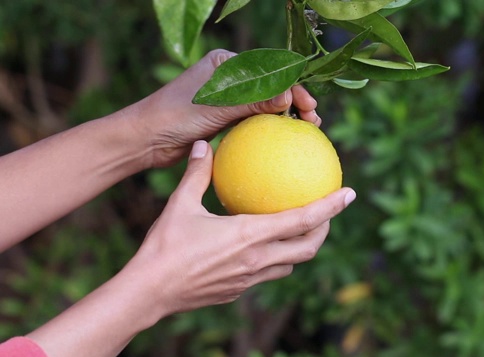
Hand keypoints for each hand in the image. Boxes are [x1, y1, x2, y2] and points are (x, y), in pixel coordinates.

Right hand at [127, 141, 355, 314]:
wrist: (149, 292)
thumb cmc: (164, 247)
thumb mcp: (180, 204)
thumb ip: (197, 173)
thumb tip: (206, 144)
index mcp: (249, 235)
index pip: (302, 219)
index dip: (331, 207)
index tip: (350, 194)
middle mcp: (257, 259)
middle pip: (308, 247)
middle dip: (325, 229)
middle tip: (328, 211)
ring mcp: (249, 279)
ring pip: (291, 263)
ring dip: (303, 246)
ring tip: (302, 228)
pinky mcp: (239, 290)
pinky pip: (269, 273)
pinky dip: (278, 258)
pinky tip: (264, 247)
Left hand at [132, 49, 320, 167]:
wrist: (147, 139)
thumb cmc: (176, 115)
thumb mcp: (218, 106)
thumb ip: (253, 100)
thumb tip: (288, 97)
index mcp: (228, 64)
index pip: (270, 71)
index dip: (293, 86)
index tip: (307, 105)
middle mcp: (230, 78)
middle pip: (272, 87)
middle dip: (295, 101)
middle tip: (313, 120)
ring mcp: (228, 99)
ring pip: (265, 105)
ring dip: (286, 116)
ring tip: (306, 129)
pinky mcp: (226, 119)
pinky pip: (254, 121)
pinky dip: (270, 128)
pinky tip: (284, 141)